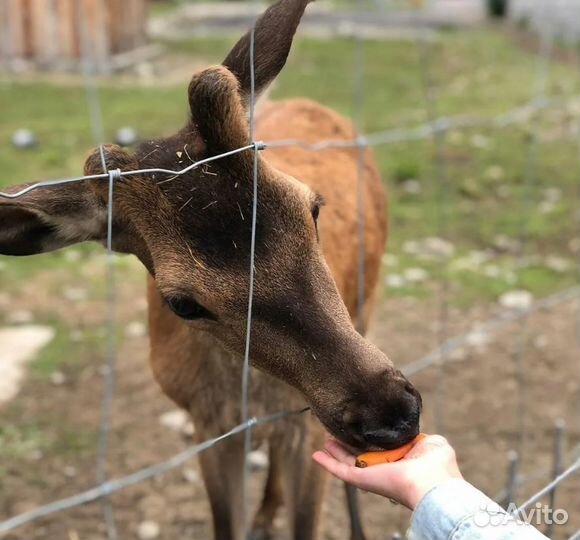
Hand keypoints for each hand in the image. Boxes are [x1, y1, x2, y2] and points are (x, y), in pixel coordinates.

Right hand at [312, 435, 462, 509]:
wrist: (433, 484)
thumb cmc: (438, 467)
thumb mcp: (432, 443)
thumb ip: (421, 436)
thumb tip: (413, 431)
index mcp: (401, 460)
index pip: (381, 449)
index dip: (369, 439)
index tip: (360, 428)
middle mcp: (385, 469)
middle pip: (360, 456)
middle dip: (347, 446)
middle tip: (335, 435)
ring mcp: (372, 475)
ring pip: (348, 463)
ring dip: (334, 453)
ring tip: (324, 441)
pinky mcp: (363, 480)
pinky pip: (341, 471)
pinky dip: (327, 464)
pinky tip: (316, 455)